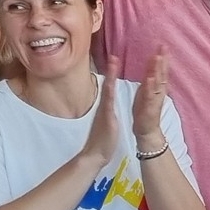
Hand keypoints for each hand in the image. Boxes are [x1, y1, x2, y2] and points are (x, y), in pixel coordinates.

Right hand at [81, 56, 122, 170]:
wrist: (94, 154)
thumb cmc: (102, 140)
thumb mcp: (106, 123)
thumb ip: (107, 114)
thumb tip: (108, 107)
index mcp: (106, 108)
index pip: (109, 88)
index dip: (112, 75)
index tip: (114, 61)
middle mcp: (104, 106)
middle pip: (108, 85)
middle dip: (111, 70)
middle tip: (114, 55)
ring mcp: (105, 111)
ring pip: (108, 90)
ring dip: (111, 75)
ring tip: (114, 61)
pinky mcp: (107, 117)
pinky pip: (109, 102)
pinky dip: (111, 91)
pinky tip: (111, 82)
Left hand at [132, 48, 170, 147]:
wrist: (147, 132)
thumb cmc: (145, 113)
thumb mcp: (146, 94)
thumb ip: (150, 82)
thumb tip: (151, 70)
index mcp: (156, 88)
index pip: (161, 71)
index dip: (162, 59)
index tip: (162, 46)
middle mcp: (158, 92)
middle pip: (162, 73)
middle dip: (163, 60)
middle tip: (163, 46)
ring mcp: (154, 99)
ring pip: (157, 82)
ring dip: (158, 70)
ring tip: (157, 57)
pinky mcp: (149, 108)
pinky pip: (150, 95)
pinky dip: (150, 86)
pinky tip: (149, 77)